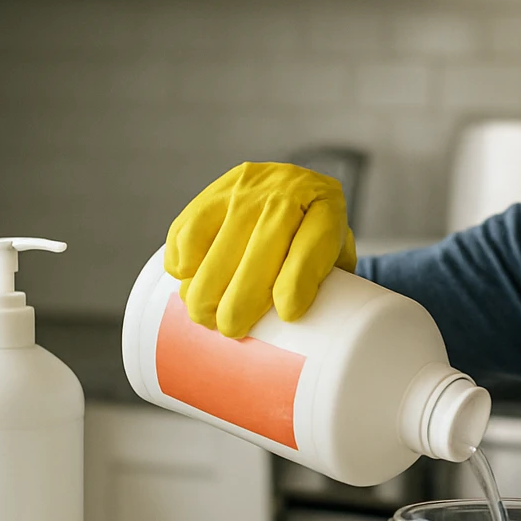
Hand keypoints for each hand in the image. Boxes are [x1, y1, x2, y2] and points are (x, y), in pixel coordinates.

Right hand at [165, 162, 356, 337]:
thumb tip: (310, 336)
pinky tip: (187, 281)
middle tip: (232, 330)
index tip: (287, 315)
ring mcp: (246, 191)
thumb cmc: (314, 233)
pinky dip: (182, 261)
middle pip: (258, 254)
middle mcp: (285, 195)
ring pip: (218, 247)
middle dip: (239, 302)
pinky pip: (188, 230)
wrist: (292, 183)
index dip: (296, 283)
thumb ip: (332, 285)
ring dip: (205, 291)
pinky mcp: (212, 193)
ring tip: (205, 317)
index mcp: (326, 210)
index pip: (311, 247)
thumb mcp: (337, 252)